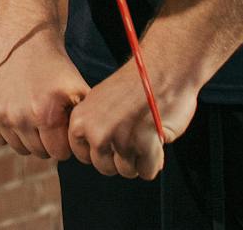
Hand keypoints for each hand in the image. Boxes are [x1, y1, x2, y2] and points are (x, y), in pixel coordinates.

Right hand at [0, 21, 89, 160]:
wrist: (26, 44)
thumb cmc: (57, 71)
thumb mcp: (80, 90)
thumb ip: (87, 122)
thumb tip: (95, 149)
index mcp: (43, 114)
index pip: (58, 153)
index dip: (64, 142)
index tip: (63, 125)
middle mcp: (17, 116)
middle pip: (38, 153)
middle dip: (46, 141)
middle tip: (48, 119)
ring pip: (18, 147)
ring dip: (28, 137)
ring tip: (33, 114)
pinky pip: (0, 138)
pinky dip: (9, 130)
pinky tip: (17, 109)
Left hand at [65, 56, 198, 180]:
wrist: (162, 70)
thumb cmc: (136, 85)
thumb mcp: (101, 101)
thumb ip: (95, 126)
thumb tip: (98, 152)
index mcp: (80, 119)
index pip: (83, 155)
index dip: (101, 151)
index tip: (113, 140)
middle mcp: (95, 132)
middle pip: (104, 168)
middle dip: (121, 159)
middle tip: (133, 138)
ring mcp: (119, 140)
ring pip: (126, 172)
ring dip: (138, 160)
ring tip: (144, 136)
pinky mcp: (144, 145)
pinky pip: (147, 172)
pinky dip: (154, 161)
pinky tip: (155, 140)